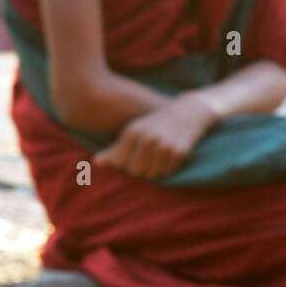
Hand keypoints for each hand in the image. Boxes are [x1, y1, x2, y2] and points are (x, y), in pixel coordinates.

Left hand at [93, 93, 217, 179]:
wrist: (189, 111)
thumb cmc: (156, 123)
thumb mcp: (135, 131)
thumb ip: (115, 149)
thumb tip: (96, 163)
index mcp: (133, 132)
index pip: (120, 163)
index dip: (126, 164)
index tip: (134, 156)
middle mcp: (147, 138)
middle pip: (135, 172)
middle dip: (141, 169)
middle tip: (149, 158)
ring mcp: (164, 145)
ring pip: (152, 175)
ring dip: (156, 170)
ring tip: (160, 156)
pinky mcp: (179, 152)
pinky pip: (168, 172)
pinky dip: (169, 168)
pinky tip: (172, 155)